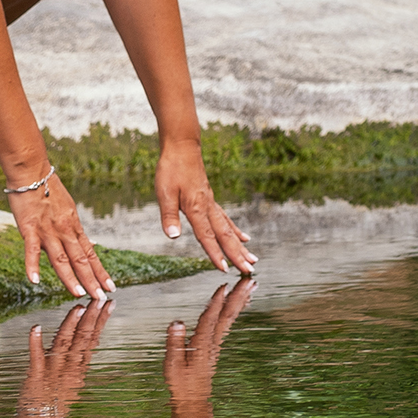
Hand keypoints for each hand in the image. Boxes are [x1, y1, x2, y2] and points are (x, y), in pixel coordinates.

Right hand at [12, 171, 114, 301]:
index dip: (101, 272)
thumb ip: (77, 230)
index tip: (110, 286)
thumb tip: (91, 245)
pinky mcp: (29, 228)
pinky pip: (31, 250)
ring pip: (61, 258)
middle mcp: (64, 230)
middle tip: (100, 297)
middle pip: (80, 259)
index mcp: (74, 226)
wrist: (32, 171)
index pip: (91, 254)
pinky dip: (33, 265)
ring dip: (70, 278)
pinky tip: (35, 280)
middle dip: (91, 280)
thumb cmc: (49, 189)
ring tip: (78, 293)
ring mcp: (47, 230)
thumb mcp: (70, 209)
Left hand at [19, 296, 107, 417]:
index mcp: (78, 369)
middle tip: (100, 298)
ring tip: (77, 307)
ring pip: (64, 344)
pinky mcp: (36, 377)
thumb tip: (88, 343)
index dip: (100, 320)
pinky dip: (35, 342)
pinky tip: (36, 327)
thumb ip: (78, 362)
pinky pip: (36, 356)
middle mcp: (69, 369)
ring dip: (70, 325)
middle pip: (82, 339)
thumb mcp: (72, 383)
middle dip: (91, 317)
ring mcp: (53, 372)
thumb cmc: (54, 406)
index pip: (92, 340)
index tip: (108, 304)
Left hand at [155, 139, 256, 274]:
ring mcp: (211, 204)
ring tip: (253, 259)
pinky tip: (243, 238)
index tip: (225, 269)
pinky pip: (226, 219)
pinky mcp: (210, 200)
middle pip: (225, 236)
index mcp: (196, 208)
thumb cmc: (171, 168)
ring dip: (240, 246)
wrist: (182, 146)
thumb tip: (172, 236)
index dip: (215, 254)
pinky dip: (235, 231)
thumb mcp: (164, 192)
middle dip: (237, 255)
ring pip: (229, 229)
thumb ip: (169, 215)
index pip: (207, 236)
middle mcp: (208, 207)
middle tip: (249, 270)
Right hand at [162, 274, 249, 414]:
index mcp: (201, 344)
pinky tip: (239, 303)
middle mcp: (212, 342)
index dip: (216, 302)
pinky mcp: (215, 346)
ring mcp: (216, 344)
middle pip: (227, 315)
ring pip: (230, 318)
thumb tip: (177, 322)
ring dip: (240, 300)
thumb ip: (175, 342)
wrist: (193, 399)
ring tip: (250, 286)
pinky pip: (227, 323)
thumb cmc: (181, 382)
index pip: (210, 318)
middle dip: (238, 296)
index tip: (224, 285)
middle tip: (249, 280)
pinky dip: (234, 310)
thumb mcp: (172, 363)